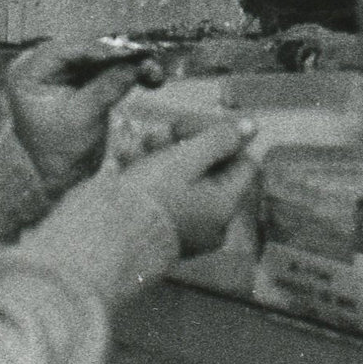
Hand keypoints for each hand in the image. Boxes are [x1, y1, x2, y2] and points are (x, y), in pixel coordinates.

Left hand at [5, 36, 164, 195]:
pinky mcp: (79, 81)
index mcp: (28, 72)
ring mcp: (61, 72)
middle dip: (117, 55)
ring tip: (153, 69)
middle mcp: (42, 65)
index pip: (65, 50)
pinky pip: (104, 70)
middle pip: (84, 50)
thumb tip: (137, 64)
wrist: (58, 178)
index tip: (128, 51)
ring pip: (98, 59)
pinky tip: (150, 77)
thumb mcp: (83, 116)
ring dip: (127, 63)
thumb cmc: (59, 150)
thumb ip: (108, 86)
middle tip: (146, 55)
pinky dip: (125, 73)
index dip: (98, 48)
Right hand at [119, 115, 259, 257]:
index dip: (223, 139)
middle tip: (159, 133)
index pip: (242, 162)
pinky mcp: (166, 234)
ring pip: (185, 181)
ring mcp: (190, 230)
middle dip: (184, 145)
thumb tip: (252, 127)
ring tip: (137, 147)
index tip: (194, 128)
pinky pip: (168, 198)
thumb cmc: (152, 194)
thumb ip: (219, 140)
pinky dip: (152, 178)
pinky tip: (129, 163)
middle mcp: (214, 221)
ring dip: (163, 156)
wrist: (110, 236)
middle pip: (211, 171)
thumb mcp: (186, 158)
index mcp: (226, 204)